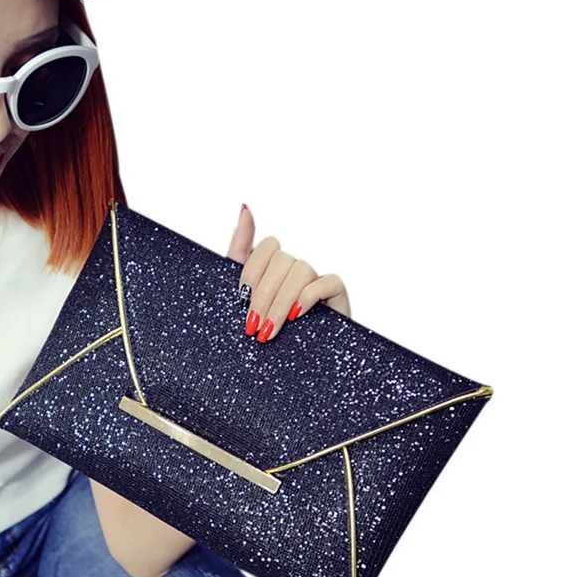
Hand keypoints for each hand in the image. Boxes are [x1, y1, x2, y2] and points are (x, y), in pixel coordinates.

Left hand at [226, 203, 350, 342]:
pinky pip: (327, 282)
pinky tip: (297, 315)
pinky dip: (309, 297)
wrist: (287, 369)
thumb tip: (245, 207)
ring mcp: (317, 279)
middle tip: (253, 327)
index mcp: (272, 266)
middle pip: (281, 260)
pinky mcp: (336, 294)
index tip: (241, 298)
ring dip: (281, 303)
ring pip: (301, 271)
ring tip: (269, 333)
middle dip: (262, 296)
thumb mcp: (242, 292)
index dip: (251, 271)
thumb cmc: (264, 331)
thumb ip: (240, 249)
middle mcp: (295, 267)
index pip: (265, 246)